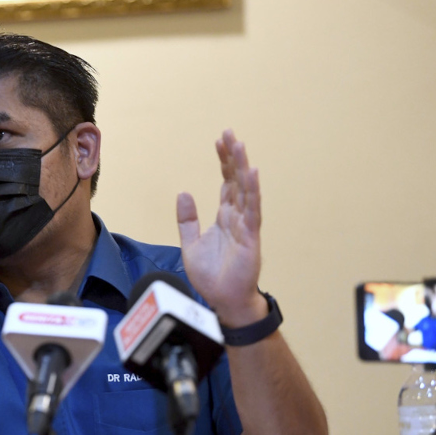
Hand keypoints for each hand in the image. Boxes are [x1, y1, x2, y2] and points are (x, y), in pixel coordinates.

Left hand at [176, 130, 264, 325]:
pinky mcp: (250, 238)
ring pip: (245, 190)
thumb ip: (187, 219)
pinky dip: (252, 192)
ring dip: (242, 167)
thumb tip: (183, 192)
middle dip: (233, 157)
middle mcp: (237, 217)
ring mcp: (246, 226)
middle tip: (229, 133)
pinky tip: (252, 173)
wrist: (223, 300)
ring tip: (240, 145)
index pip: (226, 183)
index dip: (224, 162)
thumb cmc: (212, 275)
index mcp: (225, 217)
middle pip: (236, 181)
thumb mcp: (190, 243)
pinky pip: (252, 211)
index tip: (220, 141)